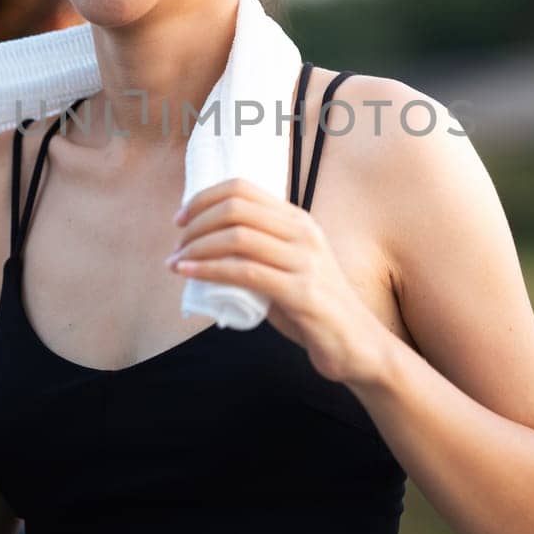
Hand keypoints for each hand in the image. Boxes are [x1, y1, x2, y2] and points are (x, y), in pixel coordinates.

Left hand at [168, 178, 390, 385]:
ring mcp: (305, 262)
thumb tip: (204, 247)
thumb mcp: (286, 269)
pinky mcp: (302, 293)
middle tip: (177, 244)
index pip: (244, 188)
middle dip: (196, 222)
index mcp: (299, 221)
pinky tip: (188, 274)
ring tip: (176, 263)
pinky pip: (244, 273)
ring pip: (237, 238)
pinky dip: (208, 271)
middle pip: (236, 208)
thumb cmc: (314, 309)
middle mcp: (303, 233)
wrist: (357, 344)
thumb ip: (257, 253)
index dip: (204, 197)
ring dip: (196, 248)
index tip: (181, 219)